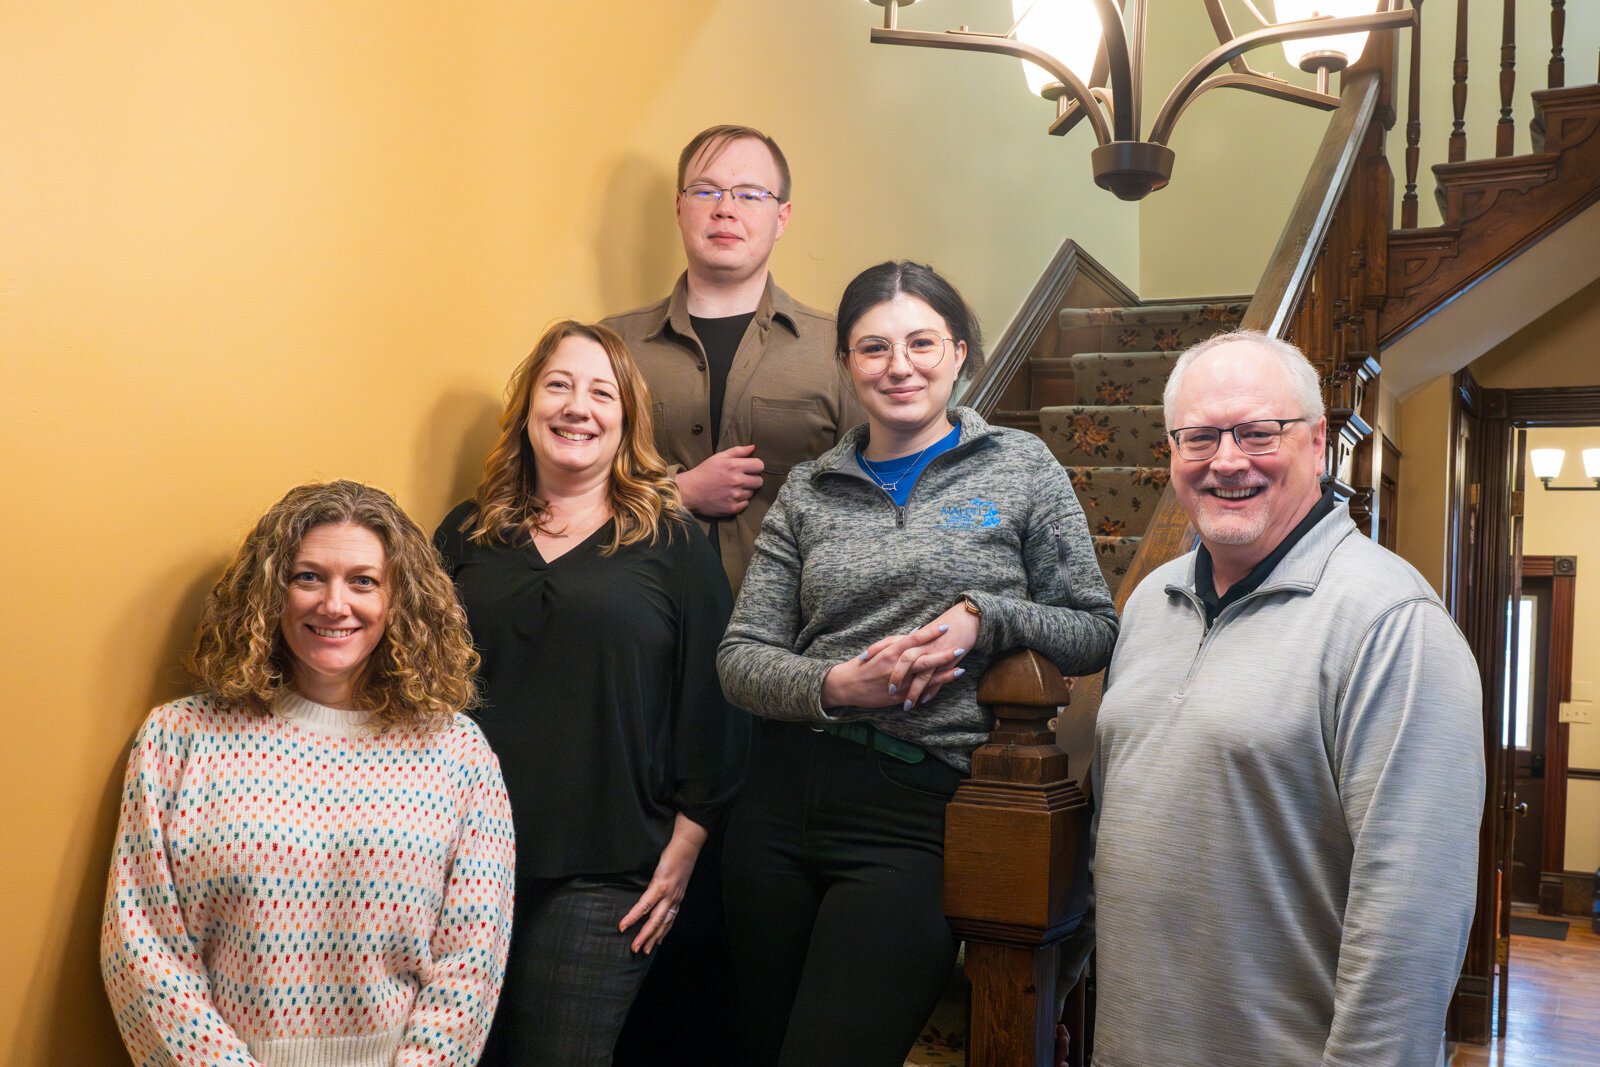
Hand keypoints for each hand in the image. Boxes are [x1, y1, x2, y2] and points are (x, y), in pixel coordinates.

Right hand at [618, 814, 707, 953]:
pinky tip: (624, 924)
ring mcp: (668, 894)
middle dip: (652, 940)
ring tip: (635, 947)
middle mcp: (674, 899)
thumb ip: (669, 885)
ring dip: (644, 935)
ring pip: (654, 920)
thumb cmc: (681, 855)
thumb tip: (659, 889)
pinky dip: (633, 917)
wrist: (688, 843)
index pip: (669, 919)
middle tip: (642, 952)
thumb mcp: (678, 875)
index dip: (662, 933)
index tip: (656, 944)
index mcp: (677, 897)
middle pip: (662, 924)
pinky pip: (644, 905)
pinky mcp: (660, 885)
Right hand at [676, 444, 764, 516]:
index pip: (760, 465)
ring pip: (752, 493)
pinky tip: (730, 497)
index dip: (755, 467)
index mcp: (735, 466)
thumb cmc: (704, 472)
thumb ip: (738, 451)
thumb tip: (753, 447)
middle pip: (759, 481)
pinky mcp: (731, 508)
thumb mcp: (719, 457)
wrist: (689, 491)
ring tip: (732, 488)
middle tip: (741, 479)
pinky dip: (740, 501)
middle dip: (752, 479)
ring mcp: (734, 496)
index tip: (749, 469)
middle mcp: (737, 481)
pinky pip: (745, 504)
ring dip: (745, 490)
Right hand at [821, 610, 972, 711]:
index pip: (914, 639)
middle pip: (923, 658)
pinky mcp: (899, 696)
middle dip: (943, 653)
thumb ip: (897, 641)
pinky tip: (945, 686)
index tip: (945, 627)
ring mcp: (899, 682)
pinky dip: (934, 688)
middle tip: (960, 647)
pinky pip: (919, 692)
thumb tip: (916, 632)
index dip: (931, 633)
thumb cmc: (864, 664)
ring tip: (961, 668)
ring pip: (924, 676)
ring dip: (944, 672)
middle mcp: (896, 665)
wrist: (848, 685)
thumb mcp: (879, 649)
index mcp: (890, 651)